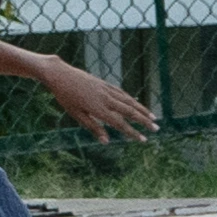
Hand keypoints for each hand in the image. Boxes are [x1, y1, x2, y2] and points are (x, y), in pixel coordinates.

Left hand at [35, 55, 159, 141]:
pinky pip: (121, 92)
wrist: (60, 74)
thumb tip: (106, 141)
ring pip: (128, 100)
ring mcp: (106, 89)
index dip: (133, 133)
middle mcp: (105, 98)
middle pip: (129, 111)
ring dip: (142, 109)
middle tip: (156, 129)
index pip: (120, 123)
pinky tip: (136, 104)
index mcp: (98, 108)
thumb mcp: (76, 114)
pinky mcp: (104, 83)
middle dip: (144, 121)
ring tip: (153, 117)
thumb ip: (93, 127)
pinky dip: (131, 99)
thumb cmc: (65, 97)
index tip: (143, 140)